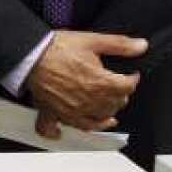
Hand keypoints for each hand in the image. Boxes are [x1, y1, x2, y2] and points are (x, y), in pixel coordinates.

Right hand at [26, 30, 147, 133]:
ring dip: (106, 115)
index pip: (127, 87)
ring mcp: (73, 111)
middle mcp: (89, 102)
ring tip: (108, 110)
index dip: (132, 79)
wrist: (30, 55)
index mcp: (101, 84)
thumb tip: (140, 46)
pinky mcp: (55, 113)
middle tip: (118, 87)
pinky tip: (71, 130)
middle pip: (115, 105)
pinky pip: (63, 127)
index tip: (131, 75)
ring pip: (97, 120)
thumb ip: (119, 44)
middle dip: (120, 95)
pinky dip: (69, 130)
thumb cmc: (56, 48)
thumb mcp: (91, 40)